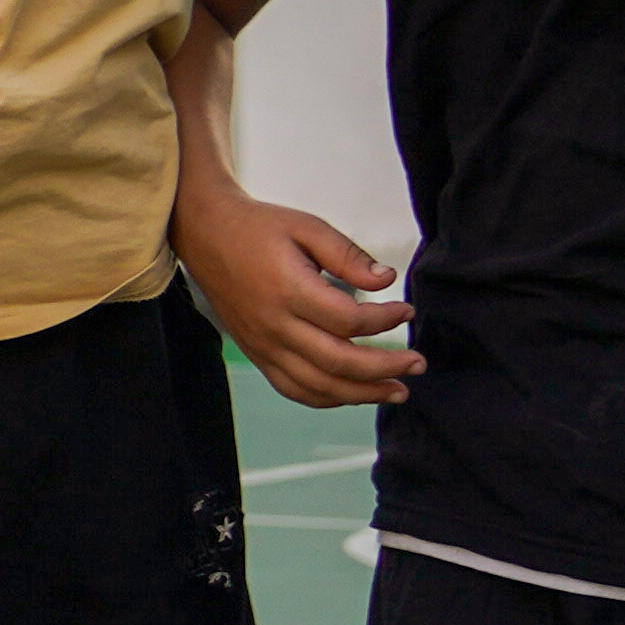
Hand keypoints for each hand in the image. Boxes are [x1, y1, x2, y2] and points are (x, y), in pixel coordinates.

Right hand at [178, 171, 417, 408]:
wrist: (206, 235)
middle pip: (339, 362)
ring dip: (363, 394)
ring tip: (397, 391)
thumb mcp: (308, 227)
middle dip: (386, 368)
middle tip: (418, 364)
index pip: (349, 321)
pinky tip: (354, 394)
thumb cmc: (259, 228)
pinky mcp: (257, 354)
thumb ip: (349, 255)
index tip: (407, 310)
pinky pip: (294, 389)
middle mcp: (275, 325)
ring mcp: (263, 345)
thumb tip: (387, 280)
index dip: (386, 321)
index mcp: (289, 289)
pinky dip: (328, 398)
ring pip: (319, 385)